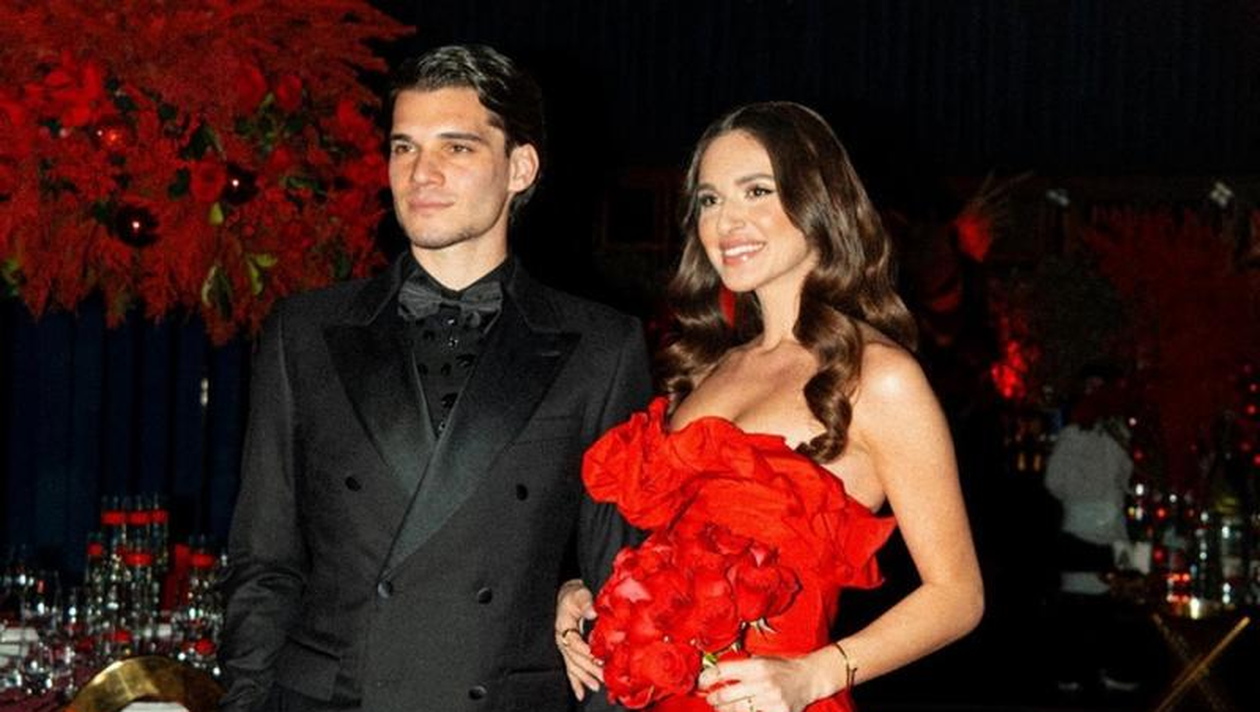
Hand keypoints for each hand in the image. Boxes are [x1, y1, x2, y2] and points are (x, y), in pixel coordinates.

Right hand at [555, 579, 601, 699]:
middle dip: (588, 668)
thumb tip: (592, 612)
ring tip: (595, 686)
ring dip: (584, 677)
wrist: (566, 595)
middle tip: (602, 676)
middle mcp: (562, 639)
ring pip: (573, 666)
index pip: (573, 642)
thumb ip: (585, 603)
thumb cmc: (573, 595)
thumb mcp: (579, 595)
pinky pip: (570, 669)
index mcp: (563, 626)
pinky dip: (576, 682)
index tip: (596, 657)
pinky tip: (581, 693)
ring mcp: (564, 647)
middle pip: (574, 658)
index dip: (584, 650)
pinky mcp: (568, 652)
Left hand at [697, 650, 839, 711]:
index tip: (702, 682)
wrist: (809, 678)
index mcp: (757, 666)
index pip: (723, 671)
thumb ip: (741, 667)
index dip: (707, 678)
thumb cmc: (783, 668)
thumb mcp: (761, 659)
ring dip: (725, 710)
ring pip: (737, 711)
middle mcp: (763, 683)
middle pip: (726, 695)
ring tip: (722, 707)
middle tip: (711, 699)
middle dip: (714, 699)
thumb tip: (714, 674)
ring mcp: (771, 701)